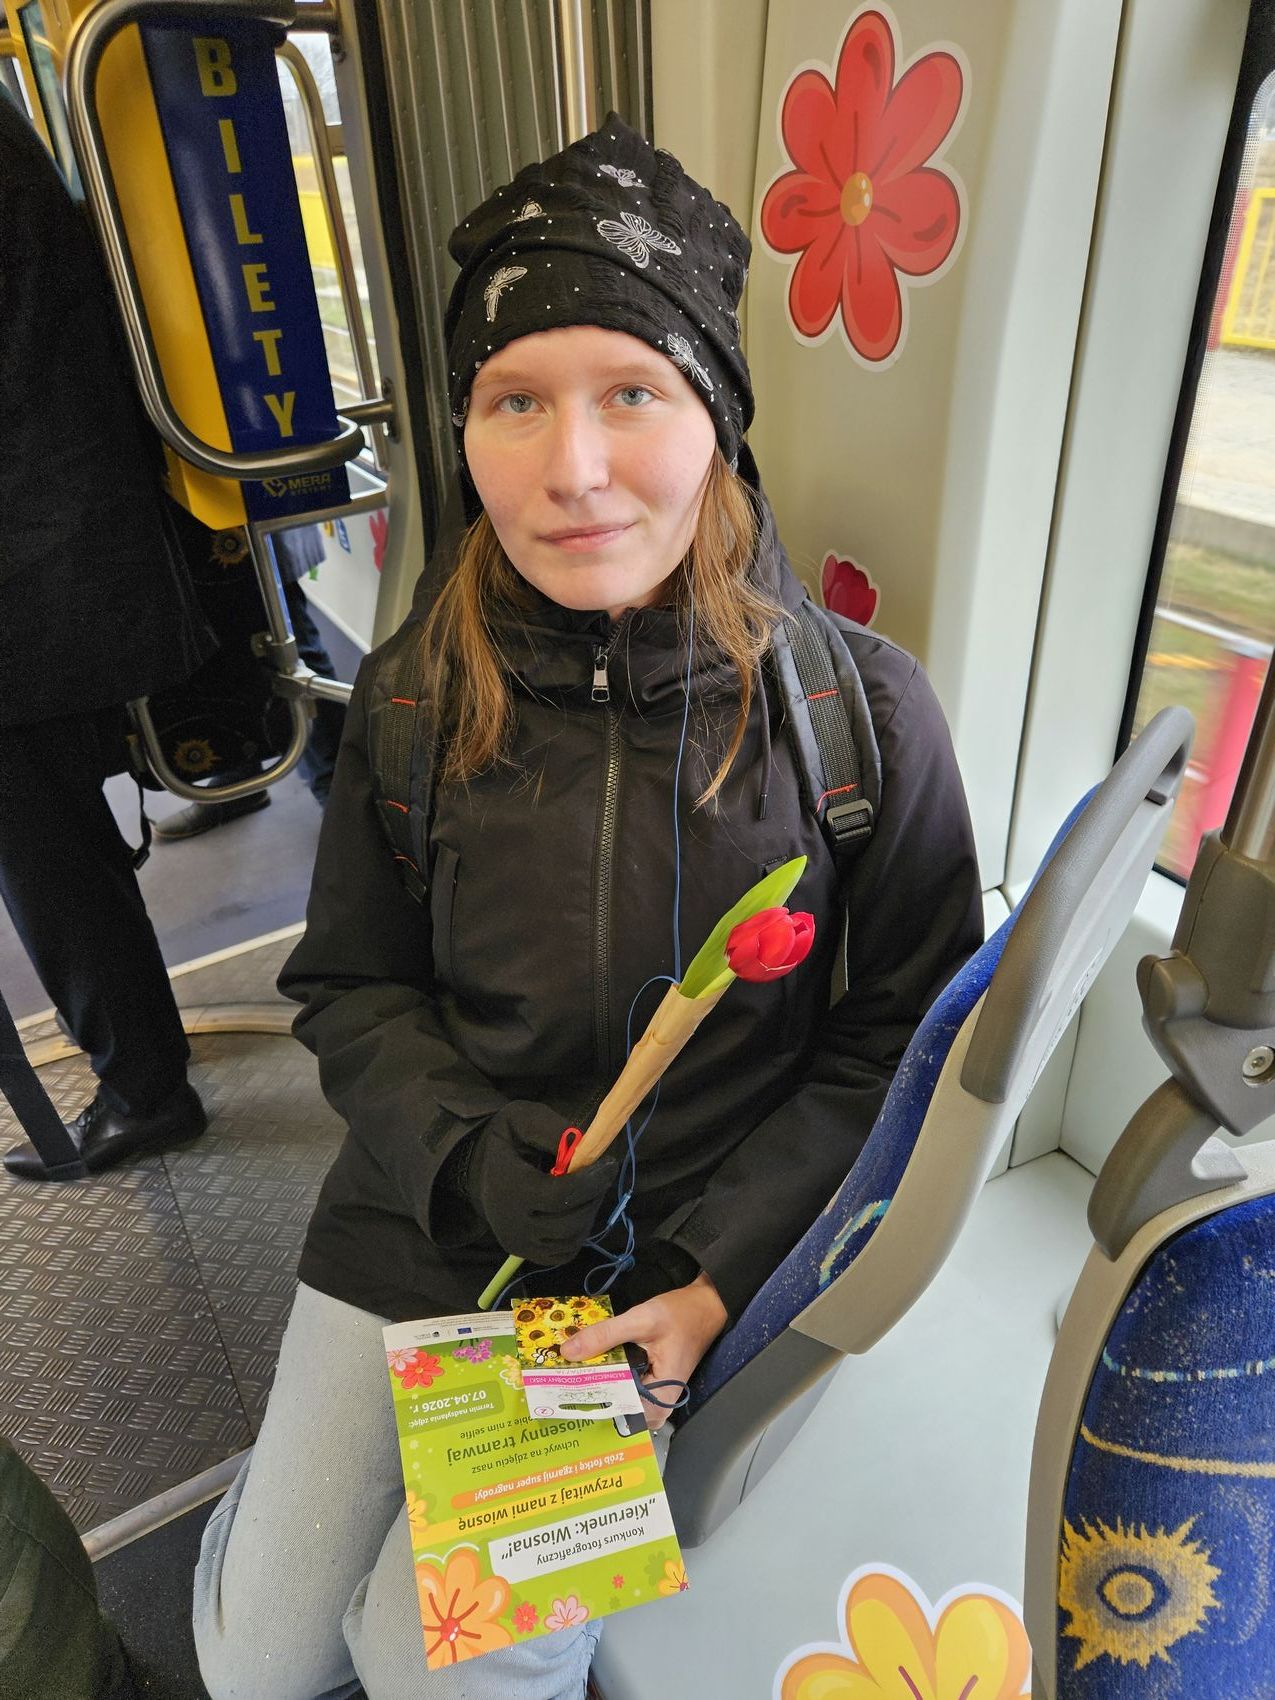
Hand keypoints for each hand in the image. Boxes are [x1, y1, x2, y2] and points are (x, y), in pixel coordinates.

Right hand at [463, 1101, 618, 1265]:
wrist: (480, 1170)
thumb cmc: (507, 1142)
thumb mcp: (523, 1119)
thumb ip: (552, 1131)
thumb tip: (585, 1147)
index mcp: (507, 1188)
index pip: (559, 1196)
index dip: (591, 1182)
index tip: (609, 1164)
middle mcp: (510, 1223)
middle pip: (569, 1223)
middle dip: (594, 1197)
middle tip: (601, 1175)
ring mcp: (518, 1244)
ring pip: (570, 1240)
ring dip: (588, 1215)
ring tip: (587, 1191)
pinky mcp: (525, 1255)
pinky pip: (564, 1253)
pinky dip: (578, 1234)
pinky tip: (575, 1211)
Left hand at [559, 1273, 727, 1430]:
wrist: (706, 1304)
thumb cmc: (680, 1314)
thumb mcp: (641, 1320)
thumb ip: (605, 1335)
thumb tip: (568, 1353)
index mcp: (662, 1395)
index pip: (622, 1414)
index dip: (592, 1406)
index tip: (564, 1395)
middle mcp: (660, 1402)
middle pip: (620, 1410)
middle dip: (591, 1397)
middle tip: (560, 1385)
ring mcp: (656, 1393)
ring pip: (622, 1399)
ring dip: (599, 1387)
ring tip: (570, 1377)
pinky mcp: (652, 1382)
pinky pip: (627, 1387)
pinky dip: (610, 1378)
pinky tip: (592, 1366)